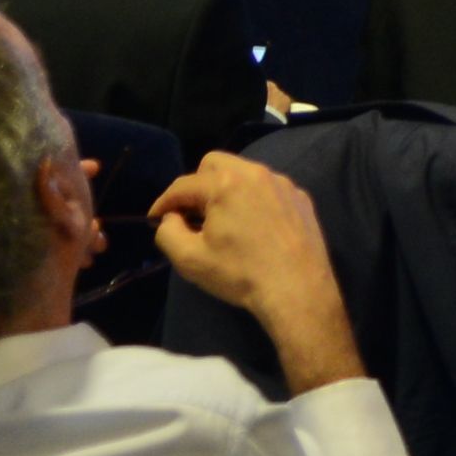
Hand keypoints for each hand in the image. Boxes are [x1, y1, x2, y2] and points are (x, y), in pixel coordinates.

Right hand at [153, 149, 366, 386]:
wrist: (297, 290)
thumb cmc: (240, 274)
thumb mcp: (190, 259)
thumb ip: (168, 232)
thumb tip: (171, 218)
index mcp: (225, 184)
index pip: (183, 185)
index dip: (164, 202)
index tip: (155, 218)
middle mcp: (255, 173)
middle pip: (214, 164)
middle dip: (197, 186)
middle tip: (192, 215)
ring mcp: (282, 183)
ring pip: (244, 173)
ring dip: (226, 190)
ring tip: (223, 220)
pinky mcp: (301, 198)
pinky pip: (268, 188)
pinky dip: (254, 199)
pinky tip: (255, 226)